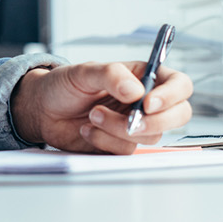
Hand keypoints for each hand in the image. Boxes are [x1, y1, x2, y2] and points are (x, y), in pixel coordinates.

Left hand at [10, 62, 192, 153]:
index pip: (179, 85)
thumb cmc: (64, 85)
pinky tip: (88, 130)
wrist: (43, 110)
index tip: (147, 104)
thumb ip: (111, 75)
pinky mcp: (121, 144)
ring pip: (150, 137)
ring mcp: (136, 125)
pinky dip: (105, 142)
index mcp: (144, 77)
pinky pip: (127, 150)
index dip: (171, 96)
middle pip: (178, 115)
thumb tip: (135, 91)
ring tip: (93, 116)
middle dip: (154, 122)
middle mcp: (145, 101)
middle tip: (129, 121)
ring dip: (118, 129)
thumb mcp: (84, 71)